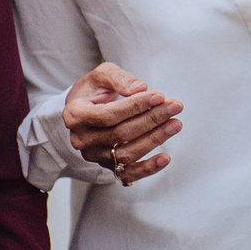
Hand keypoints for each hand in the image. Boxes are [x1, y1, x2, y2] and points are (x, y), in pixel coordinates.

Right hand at [65, 62, 182, 184]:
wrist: (84, 111)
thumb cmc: (94, 91)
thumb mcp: (101, 76)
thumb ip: (119, 78)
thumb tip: (141, 88)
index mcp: (75, 115)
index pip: (108, 115)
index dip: (135, 107)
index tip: (159, 96)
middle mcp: (82, 139)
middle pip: (120, 134)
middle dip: (151, 119)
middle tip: (175, 107)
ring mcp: (94, 156)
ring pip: (126, 153)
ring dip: (155, 139)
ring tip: (176, 124)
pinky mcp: (108, 166)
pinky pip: (128, 174)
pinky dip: (148, 168)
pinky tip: (166, 158)